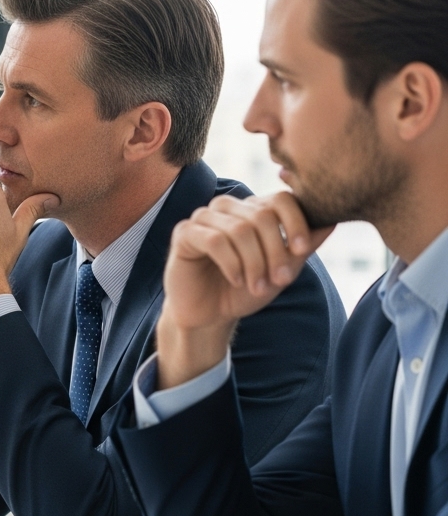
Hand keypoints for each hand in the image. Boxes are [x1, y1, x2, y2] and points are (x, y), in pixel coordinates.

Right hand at [157, 192, 333, 388]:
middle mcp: (228, 208)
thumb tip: (331, 221)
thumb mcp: (281, 271)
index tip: (301, 250)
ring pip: (239, 229)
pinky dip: (231, 264)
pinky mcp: (184, 233)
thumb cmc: (244, 290)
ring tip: (257, 286)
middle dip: (275, 252)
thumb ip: (301, 248)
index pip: (280, 199)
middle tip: (279, 281)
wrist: (210, 316)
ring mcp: (204, 217)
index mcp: (252, 210)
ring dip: (254, 263)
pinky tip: (236, 279)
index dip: (295, 222)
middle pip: (262, 216)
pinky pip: (214, 240)